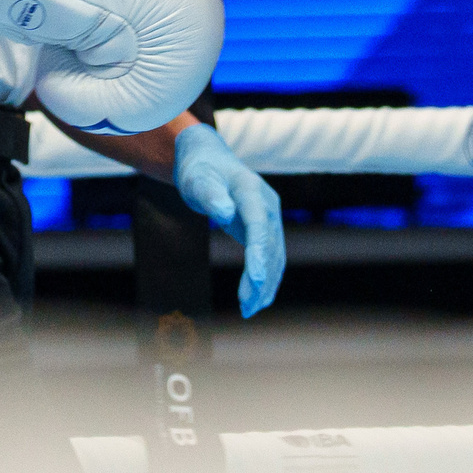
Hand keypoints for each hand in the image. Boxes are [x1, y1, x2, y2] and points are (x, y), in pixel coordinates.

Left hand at [173, 123, 285, 317]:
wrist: (208, 161)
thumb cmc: (199, 171)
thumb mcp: (198, 180)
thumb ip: (210, 194)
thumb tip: (224, 212)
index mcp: (251, 191)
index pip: (259, 225)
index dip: (259, 252)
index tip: (256, 278)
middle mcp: (268, 205)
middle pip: (270, 245)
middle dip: (261, 278)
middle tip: (246, 307)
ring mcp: (270, 217)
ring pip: (275, 256)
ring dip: (265, 285)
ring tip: (249, 310)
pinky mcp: (266, 229)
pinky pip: (271, 257)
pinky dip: (267, 279)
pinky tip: (258, 300)